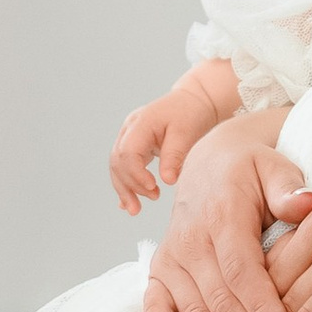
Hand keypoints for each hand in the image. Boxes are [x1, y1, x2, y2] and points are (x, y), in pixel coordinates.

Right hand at [111, 65, 234, 213]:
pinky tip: (126, 202)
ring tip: (136, 209)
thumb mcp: (186, 133)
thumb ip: (174, 156)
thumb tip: (167, 181)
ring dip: (125, 188)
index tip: (153, 188)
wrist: (193, 101)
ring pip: (117, 166)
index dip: (136, 174)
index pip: (127, 152)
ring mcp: (129, 136)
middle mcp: (129, 129)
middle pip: (118, 161)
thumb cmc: (191, 114)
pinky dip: (126, 184)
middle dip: (129, 185)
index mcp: (140, 123)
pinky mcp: (134, 145)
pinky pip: (124, 166)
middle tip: (149, 201)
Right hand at [141, 115, 310, 311]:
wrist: (210, 162)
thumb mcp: (274, 166)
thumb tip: (307, 203)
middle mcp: (191, 240)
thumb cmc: (249, 170)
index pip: (241, 271)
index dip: (261, 308)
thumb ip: (289, 187)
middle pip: (220, 301)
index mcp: (221, 216)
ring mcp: (172, 259)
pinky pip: (154, 308)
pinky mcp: (160, 273)